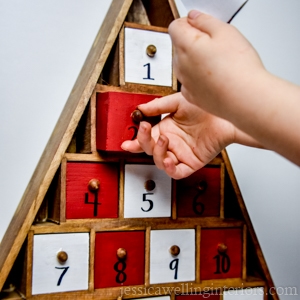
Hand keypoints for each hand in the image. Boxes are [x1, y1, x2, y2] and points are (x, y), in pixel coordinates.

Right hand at [121, 93, 239, 178]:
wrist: (225, 112)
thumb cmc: (205, 106)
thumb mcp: (177, 102)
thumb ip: (158, 106)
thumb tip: (140, 109)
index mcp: (166, 130)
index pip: (147, 140)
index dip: (135, 143)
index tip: (126, 143)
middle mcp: (172, 143)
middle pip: (151, 150)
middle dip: (144, 142)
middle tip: (146, 129)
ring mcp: (181, 154)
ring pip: (161, 162)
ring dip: (158, 153)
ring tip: (164, 139)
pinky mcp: (192, 163)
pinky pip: (178, 172)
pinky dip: (171, 169)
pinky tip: (169, 160)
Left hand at [168, 11, 265, 119]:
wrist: (244, 99)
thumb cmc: (237, 68)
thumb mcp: (224, 31)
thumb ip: (204, 20)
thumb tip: (193, 18)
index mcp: (185, 46)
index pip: (175, 27)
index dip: (188, 23)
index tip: (200, 25)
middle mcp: (180, 65)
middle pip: (180, 46)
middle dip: (193, 42)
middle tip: (215, 45)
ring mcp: (185, 82)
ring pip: (184, 64)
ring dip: (196, 60)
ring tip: (219, 62)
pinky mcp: (191, 96)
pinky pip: (190, 81)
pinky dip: (198, 77)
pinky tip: (215, 77)